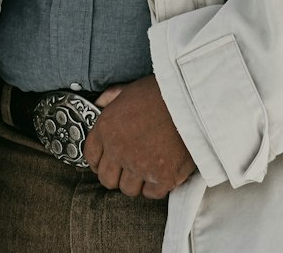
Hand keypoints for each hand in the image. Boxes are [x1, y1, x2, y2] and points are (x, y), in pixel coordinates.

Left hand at [84, 75, 195, 199]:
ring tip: (147, 167)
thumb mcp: (128, 88)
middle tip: (128, 168)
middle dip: (116, 175)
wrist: (191, 99)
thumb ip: (110, 98)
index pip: (91, 157)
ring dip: (136, 181)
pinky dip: (155, 186)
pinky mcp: (163, 177)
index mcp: (107, 128)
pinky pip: (151, 193)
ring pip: (128, 189)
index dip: (99, 161)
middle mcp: (119, 150)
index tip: (107, 162)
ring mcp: (140, 166)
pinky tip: (161, 171)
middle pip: (107, 179)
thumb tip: (98, 103)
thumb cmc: (160, 91)